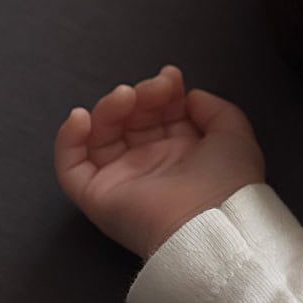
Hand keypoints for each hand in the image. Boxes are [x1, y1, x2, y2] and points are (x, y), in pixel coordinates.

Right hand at [54, 64, 266, 258]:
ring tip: (126, 97)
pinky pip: (70, 166)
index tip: (171, 77)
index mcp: (181, 153)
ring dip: (109, 108)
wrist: (214, 225)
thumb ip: (214, 108)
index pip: (160, 113)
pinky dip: (68, 138)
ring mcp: (122, 179)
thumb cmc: (230, 185)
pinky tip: (81, 117)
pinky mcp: (97, 195)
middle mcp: (150, 164)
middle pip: (130, 119)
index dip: (162, 91)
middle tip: (155, 88)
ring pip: (100, 135)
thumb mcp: (234, 134)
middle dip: (140, 95)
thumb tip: (190, 95)